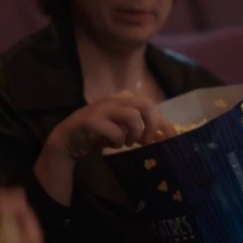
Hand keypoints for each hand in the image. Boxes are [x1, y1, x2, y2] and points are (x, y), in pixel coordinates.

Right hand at [42, 90, 173, 161]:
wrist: (69, 138)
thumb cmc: (101, 133)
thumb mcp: (125, 129)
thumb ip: (143, 129)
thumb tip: (167, 137)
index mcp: (125, 98)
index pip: (152, 106)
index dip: (165, 124)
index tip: (172, 139)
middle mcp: (116, 99)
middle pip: (146, 106)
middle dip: (152, 127)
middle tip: (147, 142)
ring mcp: (103, 108)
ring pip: (133, 117)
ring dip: (134, 134)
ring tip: (126, 143)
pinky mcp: (92, 120)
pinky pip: (115, 131)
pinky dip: (117, 141)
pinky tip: (111, 145)